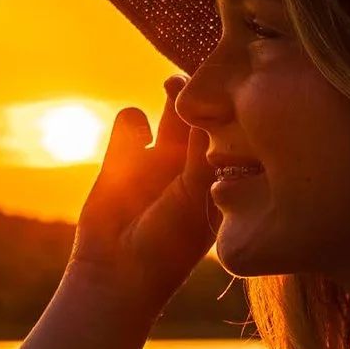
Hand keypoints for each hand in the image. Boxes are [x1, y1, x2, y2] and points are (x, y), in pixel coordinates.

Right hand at [69, 82, 218, 322]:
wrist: (116, 270)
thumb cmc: (168, 241)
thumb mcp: (195, 194)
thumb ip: (201, 151)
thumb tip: (206, 107)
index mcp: (219, 179)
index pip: (233, 134)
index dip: (233, 109)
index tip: (233, 89)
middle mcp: (192, 168)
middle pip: (203, 118)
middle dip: (202, 96)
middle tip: (199, 78)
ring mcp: (158, 162)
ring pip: (169, 114)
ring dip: (172, 99)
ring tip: (172, 88)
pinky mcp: (122, 159)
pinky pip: (129, 123)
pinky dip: (131, 121)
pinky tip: (134, 130)